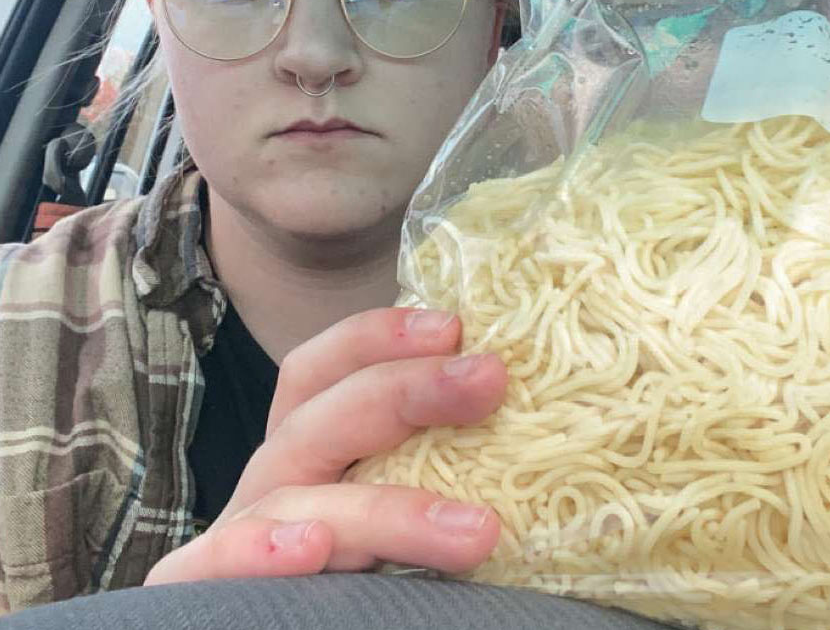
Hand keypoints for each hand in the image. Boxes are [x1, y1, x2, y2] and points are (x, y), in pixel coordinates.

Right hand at [145, 307, 506, 584]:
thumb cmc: (373, 574)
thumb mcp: (409, 499)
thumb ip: (448, 464)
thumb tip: (538, 428)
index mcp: (313, 445)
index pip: (328, 369)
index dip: (381, 336)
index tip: (455, 329)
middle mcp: (276, 477)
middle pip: (321, 414)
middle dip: (407, 388)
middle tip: (487, 379)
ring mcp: (240, 532)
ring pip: (297, 497)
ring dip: (387, 508)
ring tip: (474, 532)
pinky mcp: (203, 589)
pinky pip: (218, 561)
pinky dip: (260, 550)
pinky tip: (313, 547)